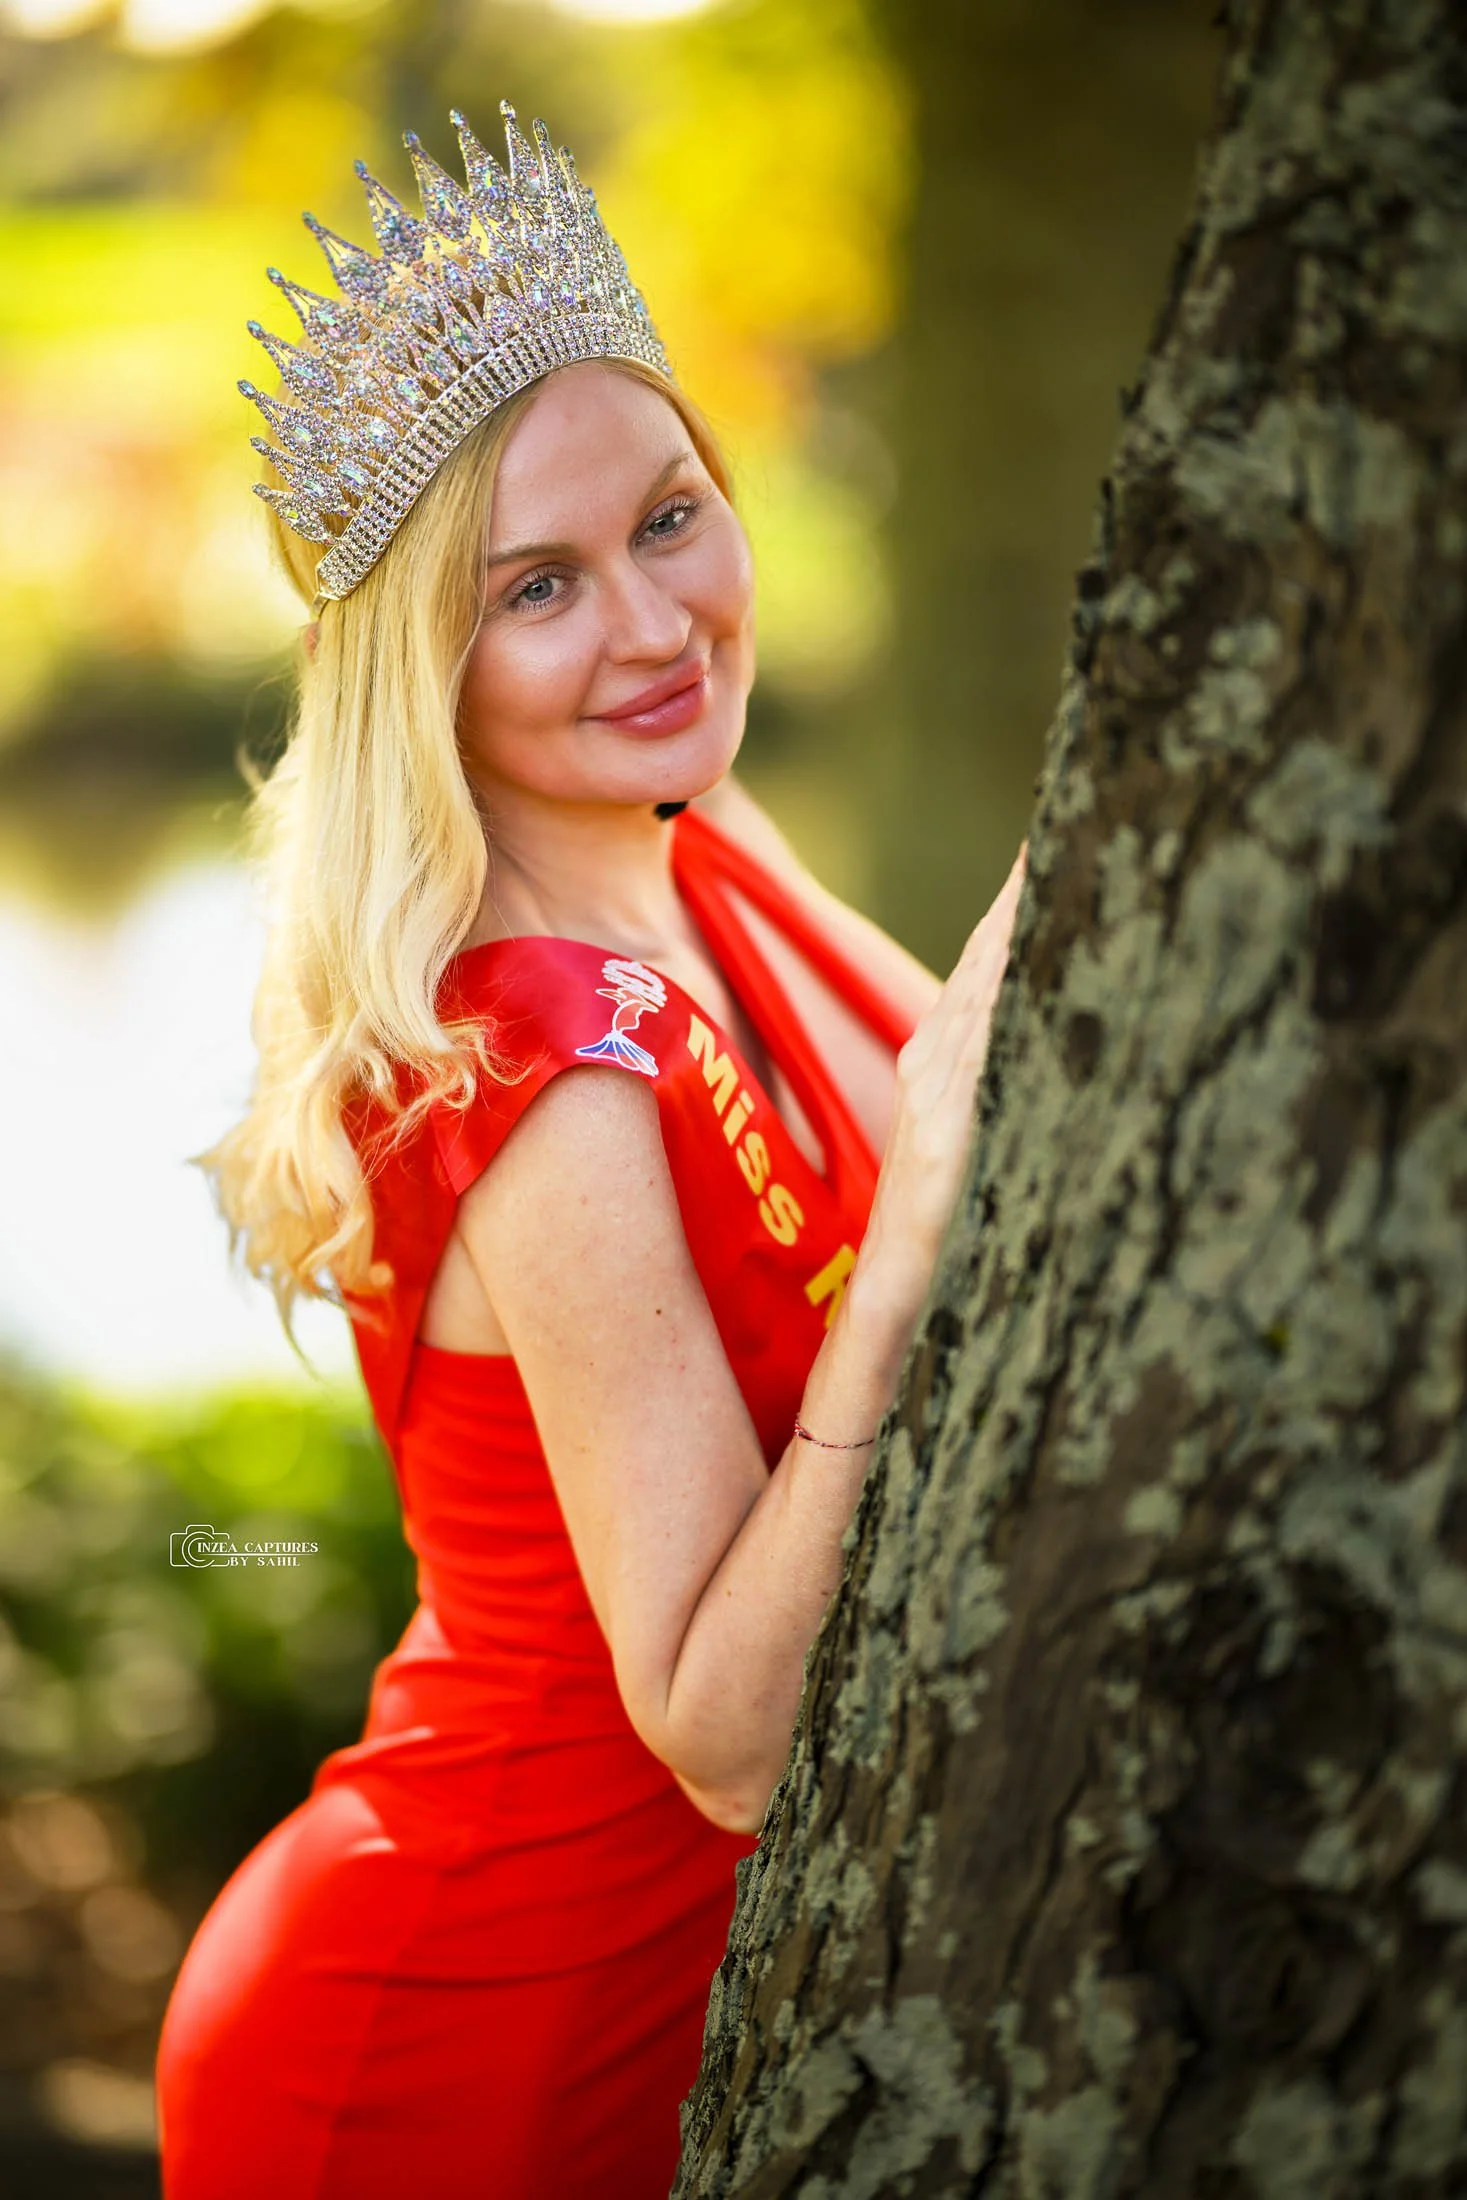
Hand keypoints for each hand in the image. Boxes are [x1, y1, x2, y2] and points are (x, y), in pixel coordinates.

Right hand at [865, 843, 1027, 1283]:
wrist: (891, 1296)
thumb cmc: (946, 1229)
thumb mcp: (987, 1142)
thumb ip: (1011, 1090)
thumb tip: (1068, 1050)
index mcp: (944, 1058)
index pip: (991, 961)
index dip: (1020, 901)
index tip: (1060, 840)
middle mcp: (933, 1058)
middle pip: (988, 953)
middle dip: (1024, 889)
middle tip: (1072, 817)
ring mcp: (934, 1085)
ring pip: (985, 982)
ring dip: (1018, 921)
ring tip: (1056, 857)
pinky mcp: (946, 1124)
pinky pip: (983, 1040)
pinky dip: (1006, 988)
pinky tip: (1031, 948)